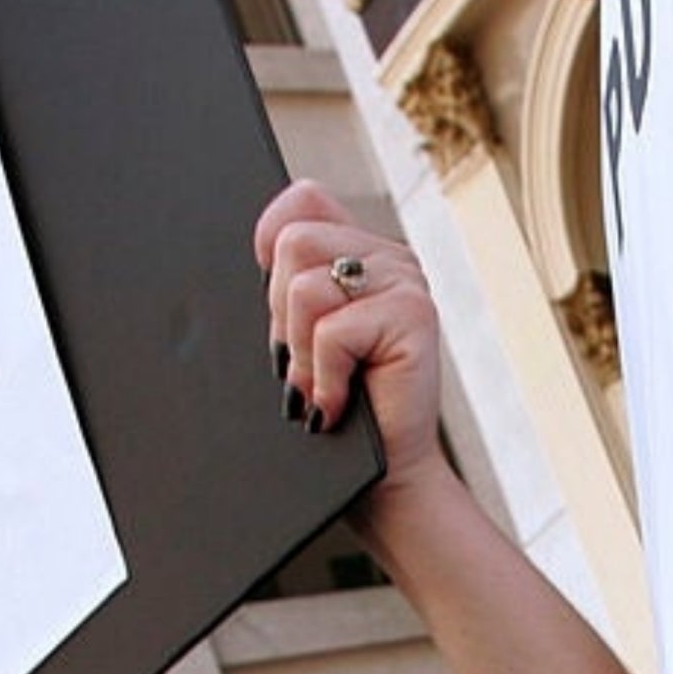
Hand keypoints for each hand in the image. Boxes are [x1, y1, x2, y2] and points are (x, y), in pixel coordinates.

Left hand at [256, 181, 446, 505]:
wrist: (385, 475)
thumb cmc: (338, 410)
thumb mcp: (301, 339)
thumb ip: (288, 292)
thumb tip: (257, 255)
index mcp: (360, 253)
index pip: (305, 198)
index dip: (272, 232)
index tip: (267, 279)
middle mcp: (388, 258)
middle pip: (294, 243)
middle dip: (280, 315)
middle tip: (305, 361)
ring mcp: (406, 282)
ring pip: (306, 288)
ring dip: (300, 352)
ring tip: (322, 384)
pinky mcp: (415, 315)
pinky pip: (331, 332)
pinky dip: (323, 378)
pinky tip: (338, 401)